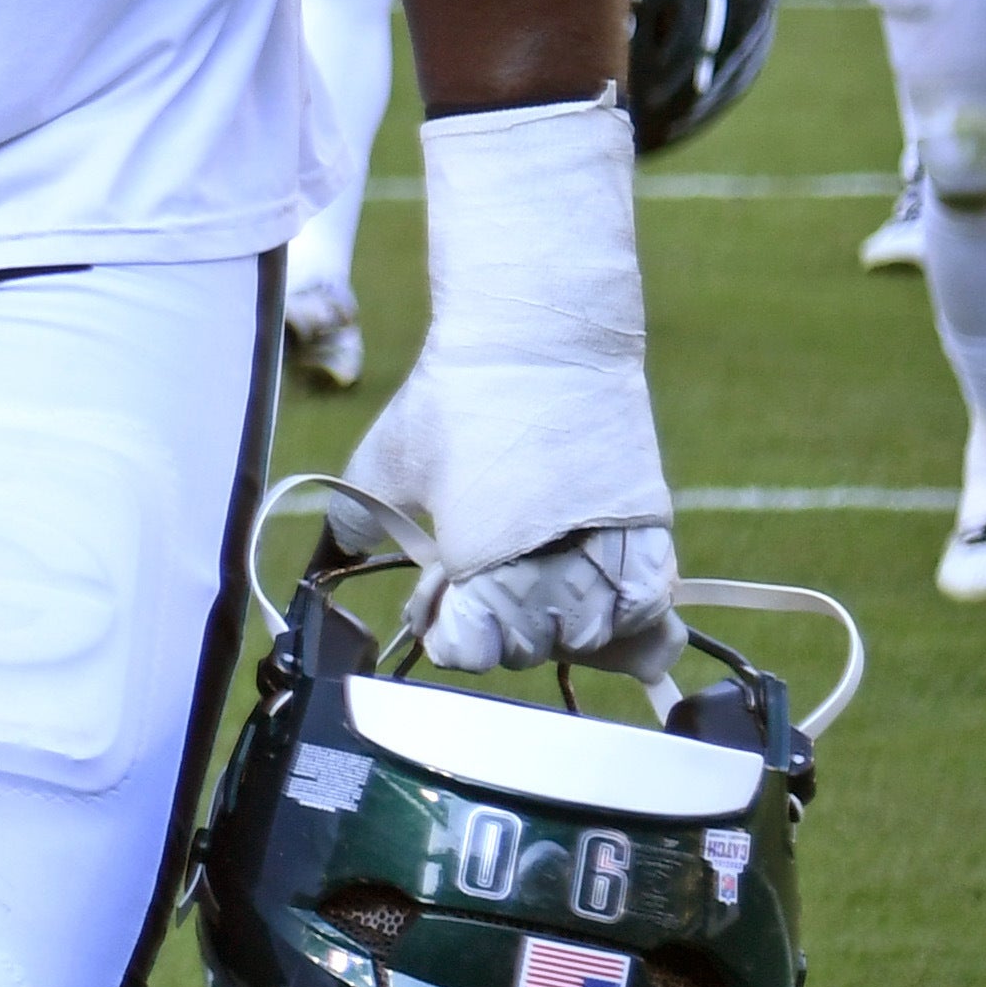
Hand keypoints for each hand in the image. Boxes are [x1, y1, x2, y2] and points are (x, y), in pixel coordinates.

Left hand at [342, 383, 681, 674]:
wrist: (540, 337)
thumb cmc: (456, 396)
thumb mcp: (386, 461)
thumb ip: (355, 522)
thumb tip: (334, 557)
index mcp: (478, 563)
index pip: (470, 649)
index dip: (448, 634)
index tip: (436, 603)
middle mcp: (549, 568)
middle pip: (530, 647)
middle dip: (500, 629)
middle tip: (482, 583)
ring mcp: (608, 551)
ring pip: (592, 635)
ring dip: (562, 627)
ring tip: (535, 589)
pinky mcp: (651, 527)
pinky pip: (650, 604)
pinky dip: (626, 616)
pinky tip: (598, 599)